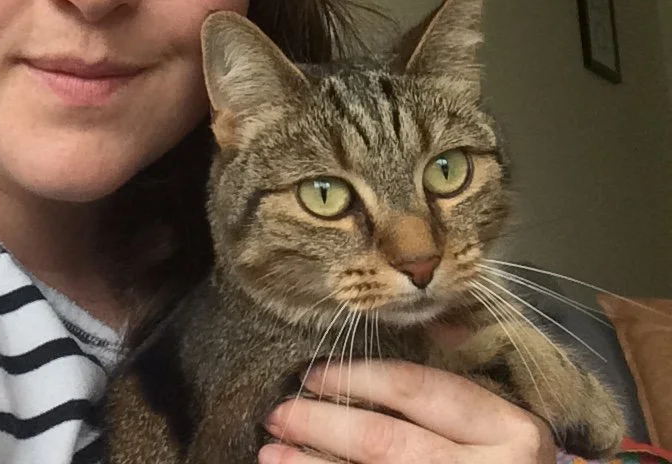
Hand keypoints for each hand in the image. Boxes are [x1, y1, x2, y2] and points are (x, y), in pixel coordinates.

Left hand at [260, 360, 555, 463]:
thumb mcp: (498, 417)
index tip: (309, 372)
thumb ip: (452, 382)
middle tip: (277, 413)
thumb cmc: (507, 459)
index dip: (356, 376)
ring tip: (270, 455)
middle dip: (322, 425)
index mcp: (508, 429)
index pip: (416, 390)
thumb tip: (402, 327)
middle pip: (386, 443)